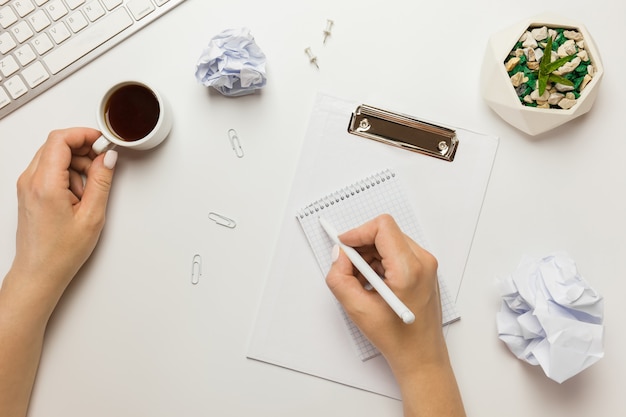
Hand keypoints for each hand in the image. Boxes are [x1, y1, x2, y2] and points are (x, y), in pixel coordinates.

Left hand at [1, 128, 116, 416]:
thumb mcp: (92, 215)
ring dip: (76, 164)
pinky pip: (50, 170)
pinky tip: (80, 195)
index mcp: (45, 184)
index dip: (84, 134)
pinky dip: (68, 174)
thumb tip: (108, 158)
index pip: (60, 140)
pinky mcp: (30, 192)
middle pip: (56, 145)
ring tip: (90, 188)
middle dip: (83, 149)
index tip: (102, 141)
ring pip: (53, 157)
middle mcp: (30, 181)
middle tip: (102, 163)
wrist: (39, 273)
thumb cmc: (60, 252)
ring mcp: (27, 186)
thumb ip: (101, 181)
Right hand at [325, 214, 464, 416]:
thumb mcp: (357, 309)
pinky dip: (380, 262)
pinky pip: (397, 252)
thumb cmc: (398, 338)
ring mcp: (426, 265)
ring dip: (370, 256)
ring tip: (362, 282)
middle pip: (385, 233)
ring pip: (390, 242)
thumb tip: (339, 255)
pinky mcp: (425, 270)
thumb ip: (340, 277)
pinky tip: (373, 285)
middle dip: (362, 246)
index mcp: (409, 269)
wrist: (421, 356)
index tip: (344, 245)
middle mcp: (422, 262)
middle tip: (348, 267)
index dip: (358, 232)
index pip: (382, 227)